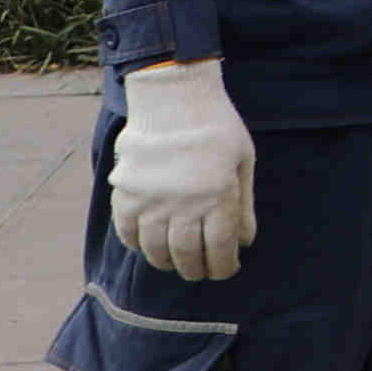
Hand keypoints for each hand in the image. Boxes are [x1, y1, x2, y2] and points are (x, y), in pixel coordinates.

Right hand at [106, 59, 254, 282]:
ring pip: (156, 249)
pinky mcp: (125, 193)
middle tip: (200, 272)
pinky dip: (138, 245)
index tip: (225, 270)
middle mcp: (183, 204)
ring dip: (166, 262)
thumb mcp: (243, 162)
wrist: (174, 98)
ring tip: (175, 263)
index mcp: (218, 196)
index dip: (223, 266)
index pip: (219, 248)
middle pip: (186, 254)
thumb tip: (245, 242)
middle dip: (196, 270)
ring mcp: (151, 200)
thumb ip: (243, 204)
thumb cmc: (216, 127)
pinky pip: (127, 232)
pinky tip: (148, 246)